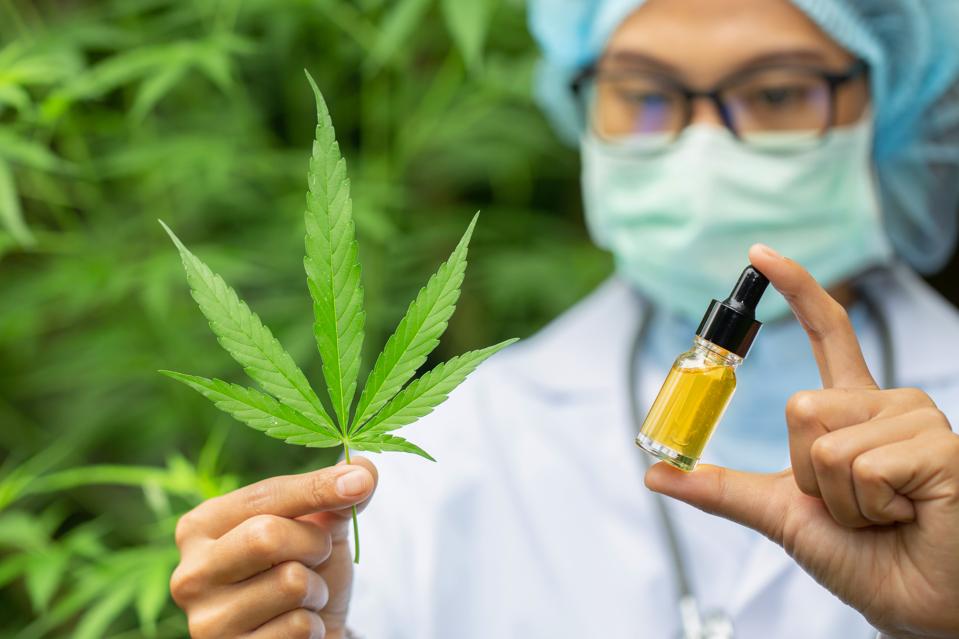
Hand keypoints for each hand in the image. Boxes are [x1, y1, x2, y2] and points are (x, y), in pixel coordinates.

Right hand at [170, 458, 376, 638]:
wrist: (305, 637)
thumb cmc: (304, 569)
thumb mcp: (319, 526)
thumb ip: (336, 495)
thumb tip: (364, 468)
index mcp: (201, 526)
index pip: (265, 495)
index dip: (317, 486)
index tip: (361, 482)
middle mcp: (191, 573)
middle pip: (266, 536)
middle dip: (314, 543)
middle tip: (318, 556)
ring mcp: (206, 621)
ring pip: (291, 583)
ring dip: (317, 588)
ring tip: (304, 597)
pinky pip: (298, 626)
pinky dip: (315, 625)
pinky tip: (297, 629)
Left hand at [645, 245, 958, 638]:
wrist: (915, 603)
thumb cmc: (864, 556)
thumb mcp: (780, 513)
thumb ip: (722, 489)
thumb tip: (656, 473)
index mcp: (853, 411)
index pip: (829, 333)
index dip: (798, 290)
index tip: (760, 254)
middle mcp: (887, 405)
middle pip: (799, 408)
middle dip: (807, 476)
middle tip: (855, 506)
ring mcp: (917, 421)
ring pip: (823, 440)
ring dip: (839, 499)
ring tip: (883, 514)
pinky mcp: (939, 448)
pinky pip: (858, 464)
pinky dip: (866, 507)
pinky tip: (906, 516)